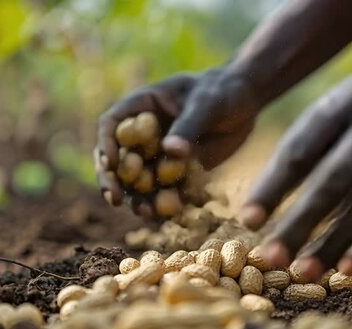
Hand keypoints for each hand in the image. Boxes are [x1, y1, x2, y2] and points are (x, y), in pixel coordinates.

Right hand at [95, 68, 258, 213]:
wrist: (245, 102)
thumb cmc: (223, 91)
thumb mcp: (206, 103)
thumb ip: (188, 126)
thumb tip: (170, 151)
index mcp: (142, 106)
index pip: (112, 125)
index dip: (106, 144)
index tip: (111, 164)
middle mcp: (144, 132)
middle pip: (117, 158)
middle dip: (113, 179)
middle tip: (115, 199)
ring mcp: (158, 153)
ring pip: (138, 179)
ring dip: (137, 197)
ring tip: (144, 212)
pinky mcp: (176, 170)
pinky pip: (164, 189)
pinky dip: (164, 202)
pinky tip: (168, 214)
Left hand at [241, 59, 351, 280]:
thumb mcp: (347, 101)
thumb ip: (311, 140)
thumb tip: (265, 196)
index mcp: (347, 101)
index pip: (301, 149)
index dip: (271, 188)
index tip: (247, 221)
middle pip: (332, 180)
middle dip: (297, 223)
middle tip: (270, 257)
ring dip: (332, 242)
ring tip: (302, 271)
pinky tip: (349, 267)